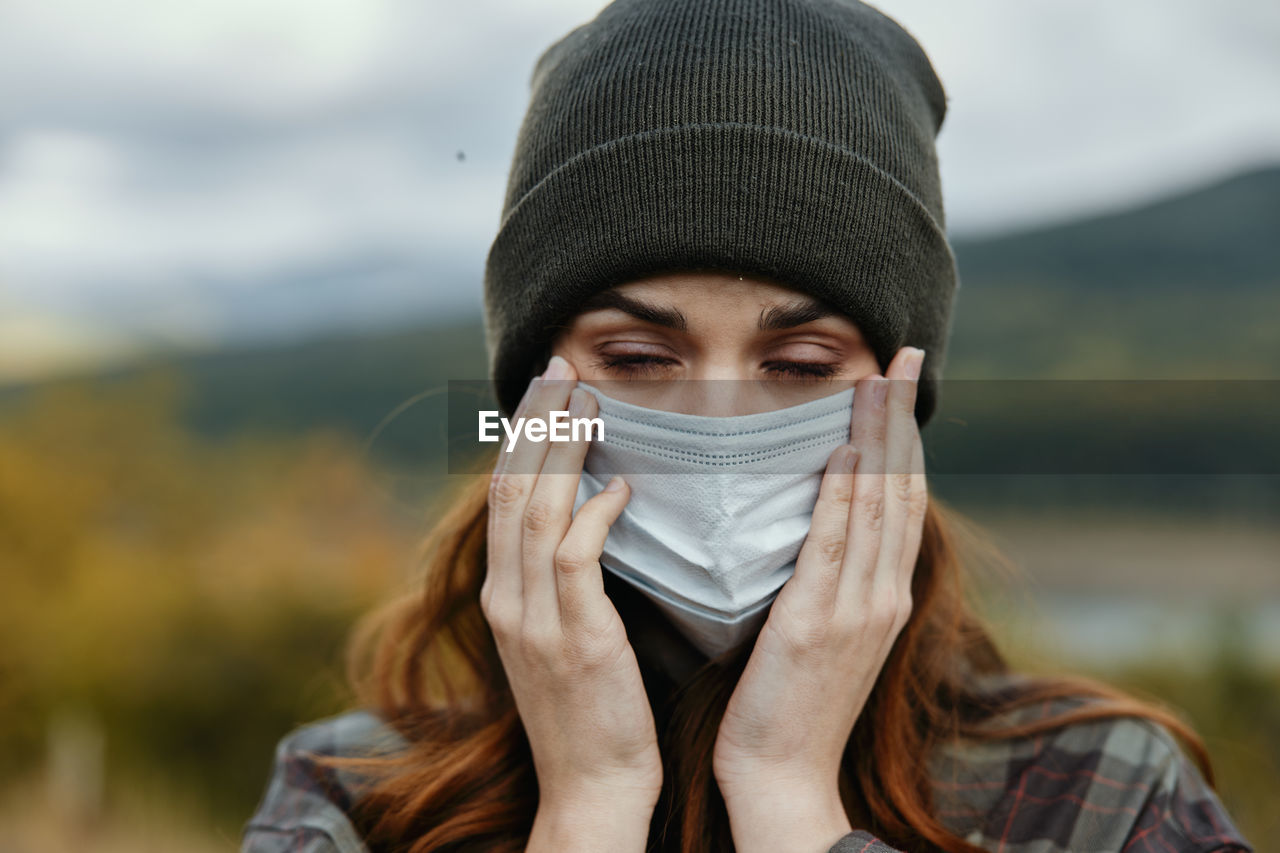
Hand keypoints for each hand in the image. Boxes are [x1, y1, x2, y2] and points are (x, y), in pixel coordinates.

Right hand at [481, 355, 661, 850]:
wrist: (592, 787)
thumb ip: (568, 576)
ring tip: (586, 400)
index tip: (549, 388)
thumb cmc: (593, 709)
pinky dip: (596, 514)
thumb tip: (600, 509)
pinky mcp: (575, 640)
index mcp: (504, 593)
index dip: (523, 436)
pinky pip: (576, 560)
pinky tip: (624, 485)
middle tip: (562, 368)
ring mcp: (535, 620)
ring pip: (536, 511)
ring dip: (561, 449)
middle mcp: (508, 598)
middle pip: (511, 488)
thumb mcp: (563, 634)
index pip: (504, 495)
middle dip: (535, 422)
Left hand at [712, 347, 928, 852]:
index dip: (901, 439)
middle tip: (902, 357)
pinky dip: (846, 496)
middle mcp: (881, 595)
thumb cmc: (787, 705)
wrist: (782, 776)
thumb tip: (810, 526)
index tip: (897, 385)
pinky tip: (848, 453)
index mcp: (881, 596)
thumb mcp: (817, 633)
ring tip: (878, 379)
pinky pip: (836, 546)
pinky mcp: (820, 623)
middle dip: (900, 419)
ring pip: (876, 506)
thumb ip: (823, 580)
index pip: (898, 501)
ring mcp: (858, 609)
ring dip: (879, 437)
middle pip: (899, 489)